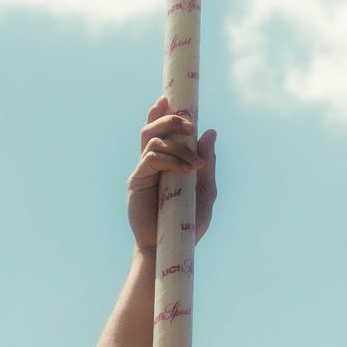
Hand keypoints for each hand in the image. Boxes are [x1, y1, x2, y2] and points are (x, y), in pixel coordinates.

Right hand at [127, 96, 216, 253]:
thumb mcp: (205, 190)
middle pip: (152, 129)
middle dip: (171, 120)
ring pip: (152, 140)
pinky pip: (151, 159)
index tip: (170, 98)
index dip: (162, 112)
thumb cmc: (187, 224)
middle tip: (190, 125)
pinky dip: (171, 160)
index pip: (160, 131)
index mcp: (166, 163)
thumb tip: (210, 132)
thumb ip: (206, 163)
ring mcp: (143, 172)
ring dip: (177, 146)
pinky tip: (186, 171)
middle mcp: (151, 164)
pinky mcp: (137, 182)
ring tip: (194, 162)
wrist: (171, 249)